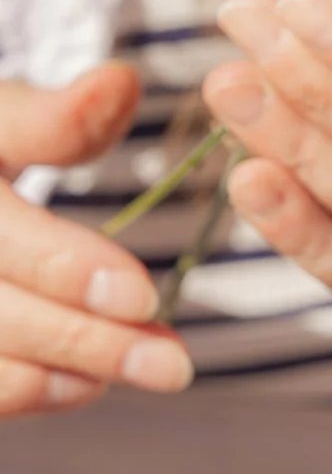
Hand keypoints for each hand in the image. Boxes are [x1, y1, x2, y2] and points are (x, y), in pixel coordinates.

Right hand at [0, 65, 193, 415]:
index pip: (11, 239)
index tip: (146, 295)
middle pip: (3, 315)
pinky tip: (89, 380)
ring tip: (148, 364)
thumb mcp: (2, 117)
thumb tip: (120, 82)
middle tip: (172, 362)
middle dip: (91, 341)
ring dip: (72, 372)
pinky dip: (35, 391)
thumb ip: (61, 115)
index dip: (73, 270)